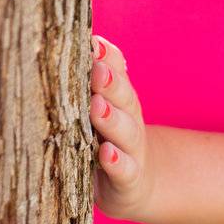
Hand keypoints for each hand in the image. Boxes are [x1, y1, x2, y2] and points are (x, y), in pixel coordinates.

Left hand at [89, 35, 154, 221]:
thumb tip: (86, 39)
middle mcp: (129, 119)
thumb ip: (98, 77)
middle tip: (97, 69)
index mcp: (119, 98)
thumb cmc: (109, 138)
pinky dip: (116, 161)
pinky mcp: (129, 179)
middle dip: (111, 82)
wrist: (137, 184)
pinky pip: (124, 169)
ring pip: (124, 131)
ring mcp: (131, 149)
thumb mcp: (107, 106)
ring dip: (111, 118)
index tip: (92, 42)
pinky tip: (106, 153)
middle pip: (123, 97)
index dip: (107, 58)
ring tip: (97, 105)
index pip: (116, 73)